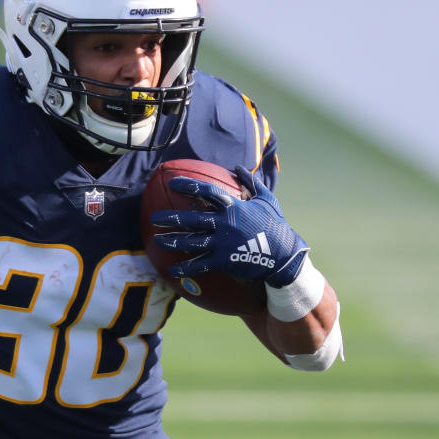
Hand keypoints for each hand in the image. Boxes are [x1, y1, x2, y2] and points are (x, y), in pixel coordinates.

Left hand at [149, 166, 307, 287]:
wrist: (284, 256)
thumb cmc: (275, 225)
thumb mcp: (267, 200)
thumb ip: (252, 183)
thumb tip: (239, 168)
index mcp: (233, 207)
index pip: (207, 192)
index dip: (189, 186)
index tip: (173, 182)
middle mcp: (224, 224)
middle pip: (192, 219)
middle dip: (171, 217)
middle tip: (154, 218)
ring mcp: (222, 243)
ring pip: (191, 241)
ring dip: (172, 241)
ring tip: (157, 240)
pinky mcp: (224, 260)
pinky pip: (200, 265)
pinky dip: (185, 268)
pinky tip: (172, 271)